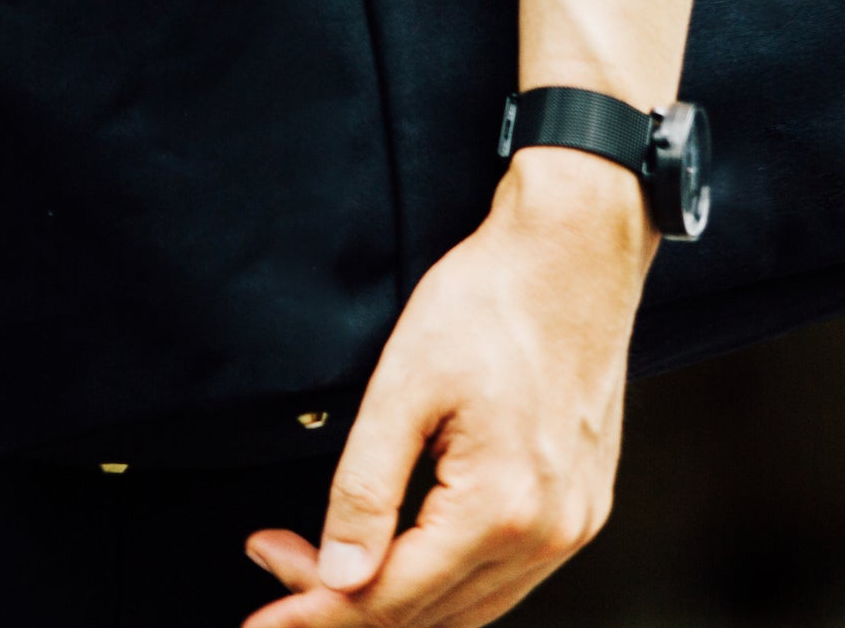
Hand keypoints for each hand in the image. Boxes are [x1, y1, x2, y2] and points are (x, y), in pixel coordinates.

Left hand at [243, 149, 649, 626]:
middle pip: (428, 614)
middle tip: (277, 567)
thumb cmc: (492, 301)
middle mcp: (549, 533)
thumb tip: (338, 574)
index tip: (263, 616)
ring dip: (392, 598)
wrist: (572, 253)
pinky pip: (503, 577)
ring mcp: (573, 524)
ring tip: (323, 565)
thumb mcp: (404, 386)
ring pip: (468, 608)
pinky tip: (400, 553)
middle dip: (341, 603)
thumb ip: (366, 490)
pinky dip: (443, 580)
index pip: (391, 599)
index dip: (315, 612)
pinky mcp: (581, 507)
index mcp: (503, 508)